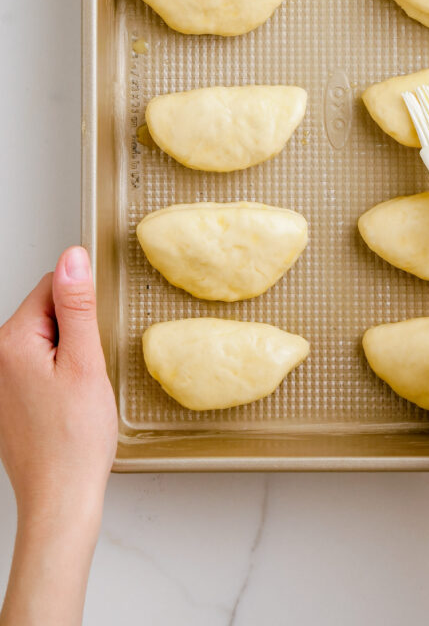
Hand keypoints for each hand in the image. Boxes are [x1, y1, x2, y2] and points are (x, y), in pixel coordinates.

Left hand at [0, 247, 116, 625]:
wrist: (60, 498)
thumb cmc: (74, 441)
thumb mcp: (86, 362)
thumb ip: (79, 305)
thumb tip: (73, 257)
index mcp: (11, 340)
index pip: (55, 286)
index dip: (84, 310)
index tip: (91, 343)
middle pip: (50, 313)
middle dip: (77, 334)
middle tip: (87, 374)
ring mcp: (1, 379)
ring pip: (48, 341)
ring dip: (70, 358)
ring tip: (78, 393)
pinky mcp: (10, 398)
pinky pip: (42, 367)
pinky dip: (61, 378)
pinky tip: (68, 406)